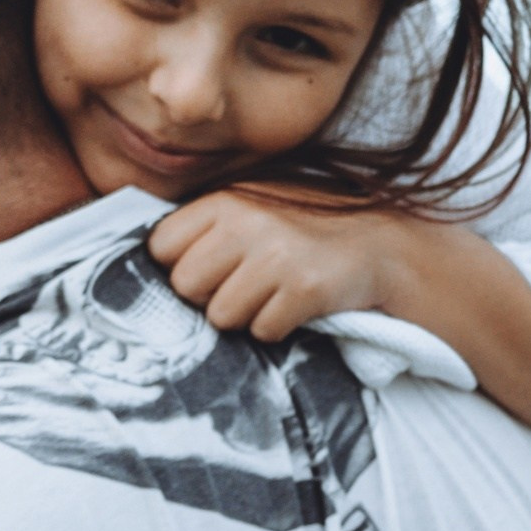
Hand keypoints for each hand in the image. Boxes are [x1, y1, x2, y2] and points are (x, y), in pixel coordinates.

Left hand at [148, 190, 398, 339]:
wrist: (379, 245)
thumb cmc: (304, 232)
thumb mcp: (252, 209)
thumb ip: (205, 227)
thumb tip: (152, 263)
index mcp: (226, 200)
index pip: (161, 245)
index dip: (180, 265)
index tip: (210, 268)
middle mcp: (246, 222)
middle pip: (184, 286)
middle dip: (209, 296)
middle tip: (243, 286)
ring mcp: (276, 256)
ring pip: (220, 316)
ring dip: (245, 316)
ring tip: (272, 294)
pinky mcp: (304, 289)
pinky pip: (262, 330)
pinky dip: (276, 328)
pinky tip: (294, 306)